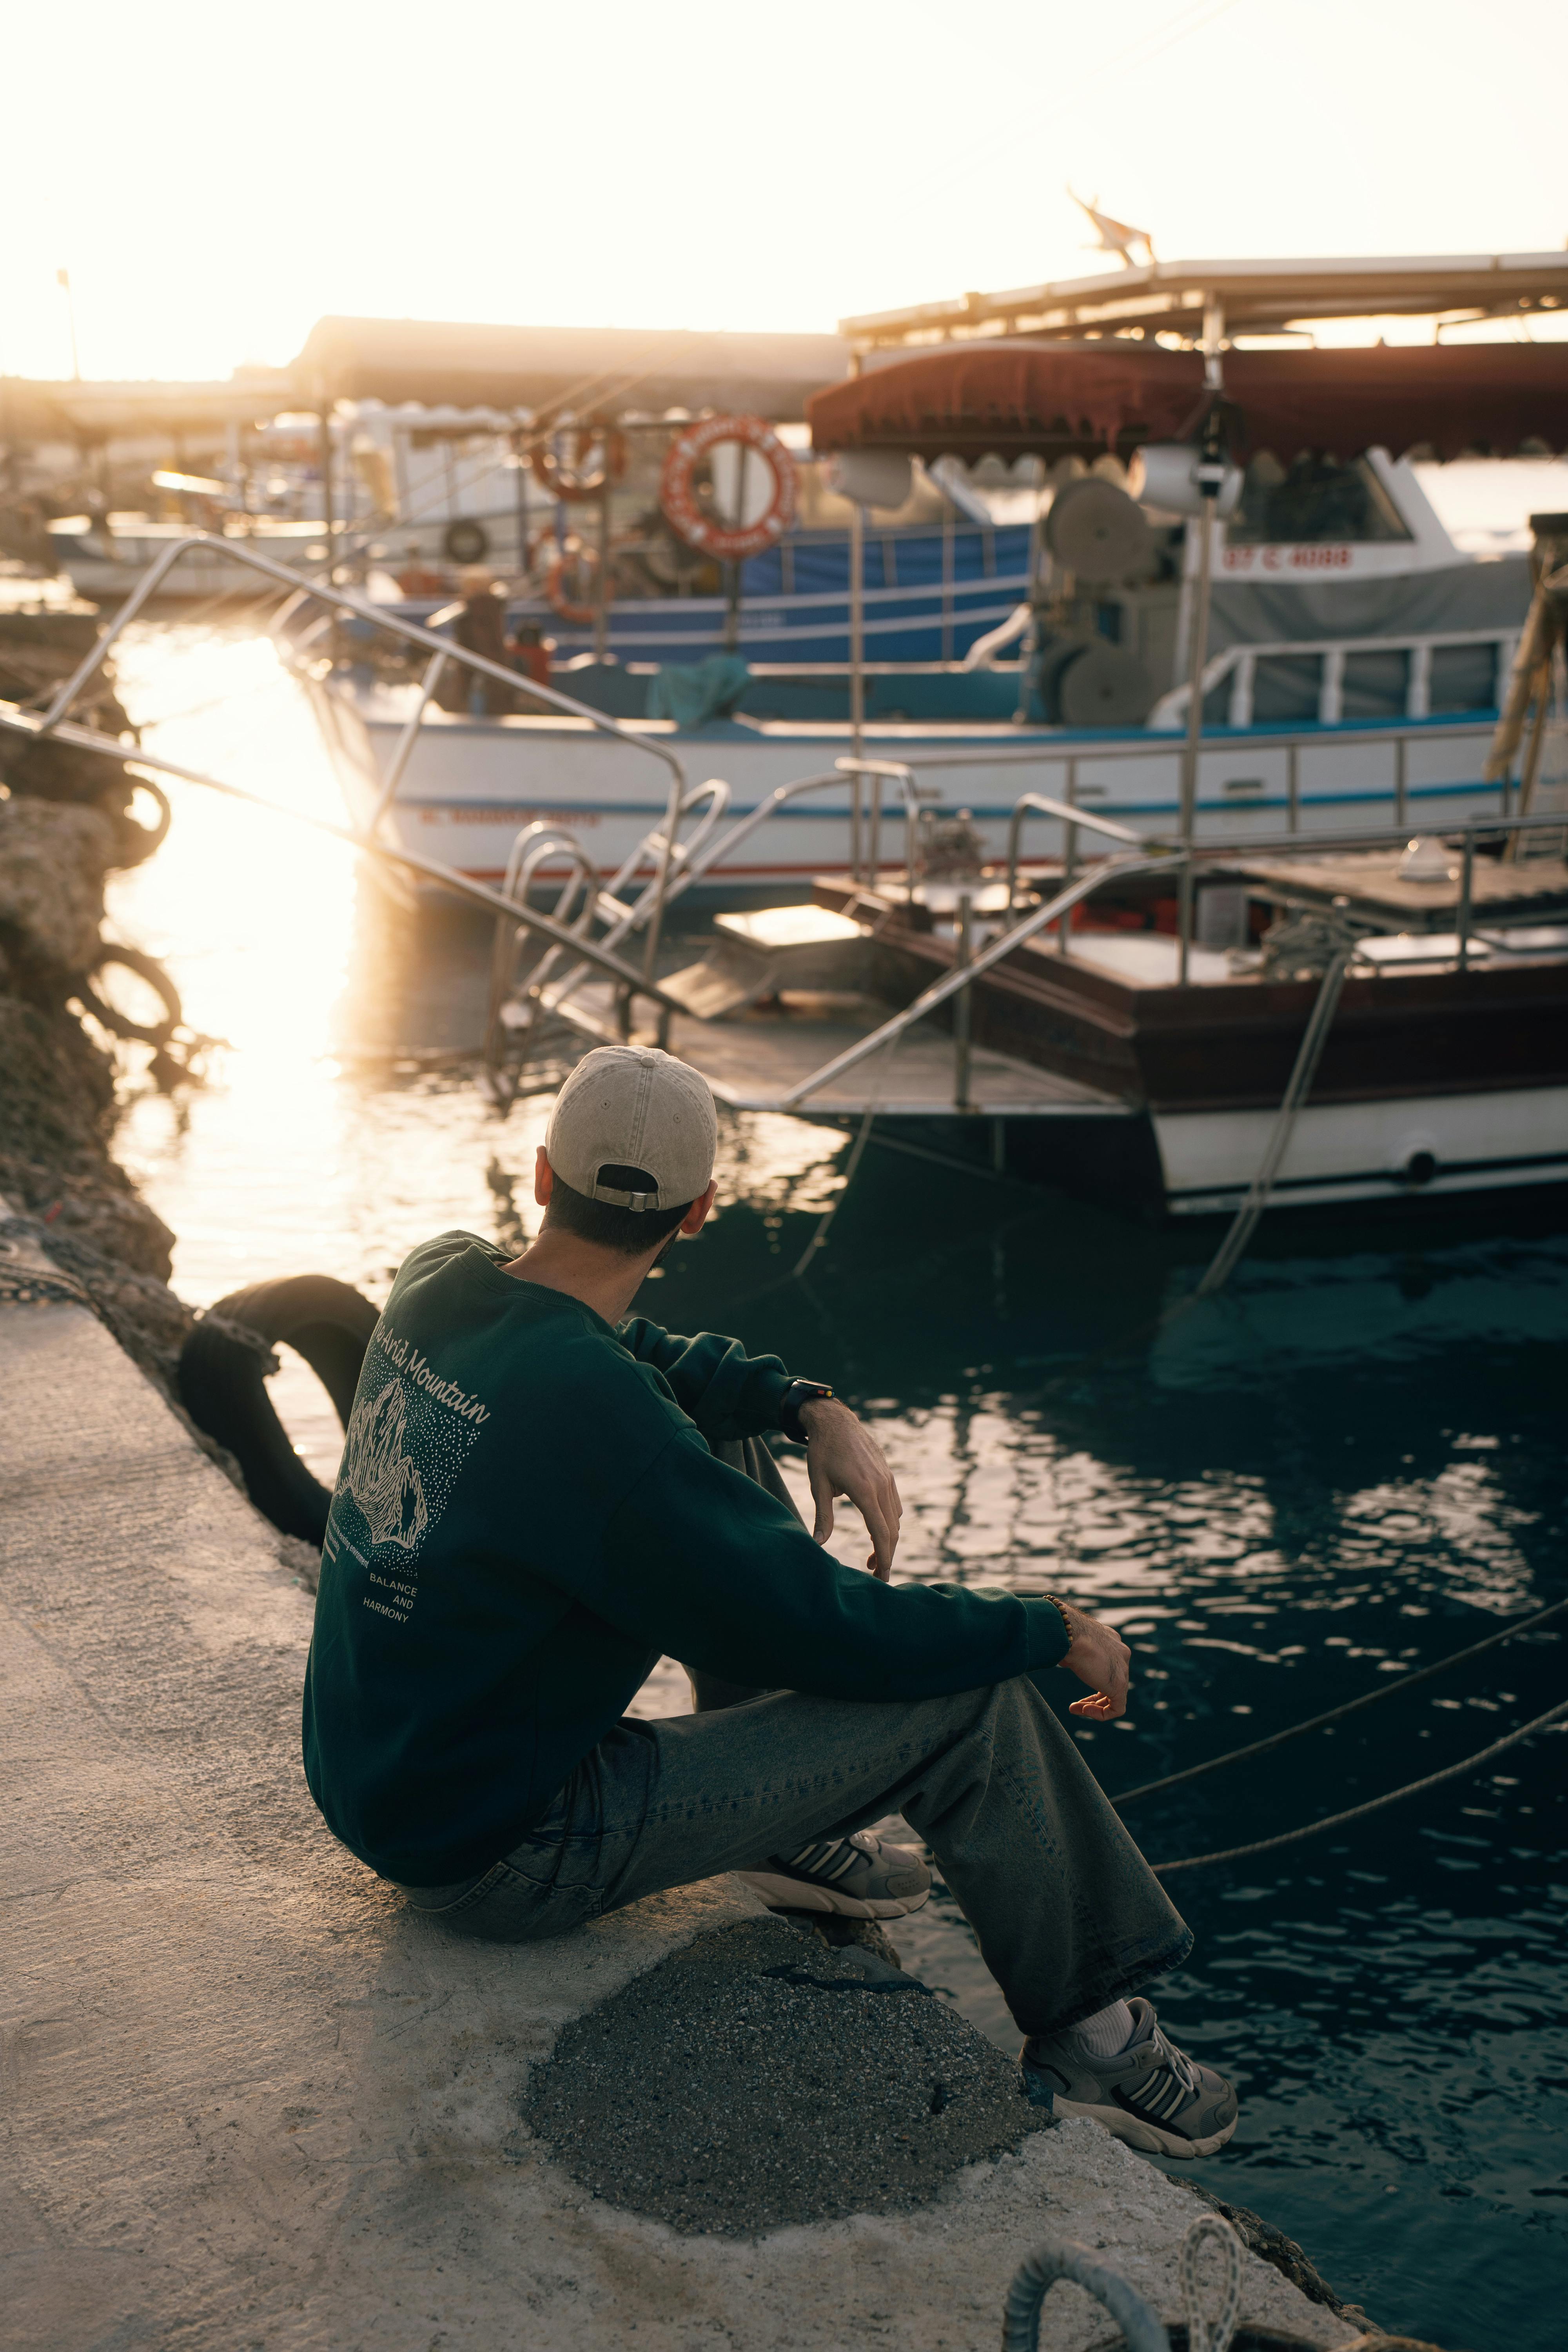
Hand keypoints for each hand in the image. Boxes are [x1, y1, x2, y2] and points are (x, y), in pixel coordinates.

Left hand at [801, 1397, 901, 1579]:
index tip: (882, 1577)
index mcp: (865, 1491)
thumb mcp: (818, 1484)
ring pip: (896, 1519)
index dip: (883, 1558)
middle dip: (886, 1555)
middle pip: (892, 1530)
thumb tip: (819, 1544)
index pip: (880, 1533)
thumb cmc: (822, 1452)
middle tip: (876, 1574)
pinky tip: (876, 1528)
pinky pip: (895, 1504)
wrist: (835, 1421)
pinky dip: (890, 1522)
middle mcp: (881, 1486)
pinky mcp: (888, 1474)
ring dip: (887, 1540)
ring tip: (871, 1556)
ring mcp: (887, 1479)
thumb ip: (823, 1516)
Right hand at [1056, 1601, 1130, 1719]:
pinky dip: (1100, 1713)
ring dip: (1094, 1706)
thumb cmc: (1064, 1633)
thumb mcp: (1069, 1641)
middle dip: (1093, 1696)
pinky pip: (1116, 1707)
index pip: (1106, 1665)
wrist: (1070, 1632)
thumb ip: (1073, 1652)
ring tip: (1075, 1709)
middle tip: (1076, 1704)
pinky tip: (1083, 1710)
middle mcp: (1120, 1653)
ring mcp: (1122, 1668)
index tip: (1075, 1679)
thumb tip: (1064, 1660)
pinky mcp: (1120, 1685)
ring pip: (1115, 1695)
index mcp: (1110, 1640)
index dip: (1091, 1678)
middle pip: (1111, 1680)